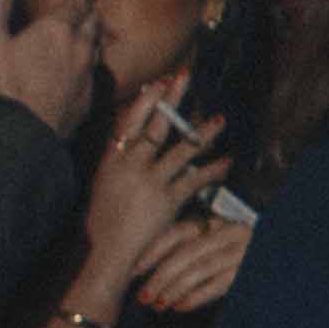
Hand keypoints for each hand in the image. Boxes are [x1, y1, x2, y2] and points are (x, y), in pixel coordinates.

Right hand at [0, 0, 98, 137]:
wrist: (16, 139)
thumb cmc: (0, 87)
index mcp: (56, 31)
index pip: (76, 5)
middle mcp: (78, 52)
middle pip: (92, 26)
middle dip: (90, 15)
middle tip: (89, 7)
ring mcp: (85, 79)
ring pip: (96, 51)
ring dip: (93, 40)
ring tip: (88, 34)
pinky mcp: (85, 103)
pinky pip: (93, 79)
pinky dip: (89, 69)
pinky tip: (82, 74)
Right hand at [74, 89, 225, 292]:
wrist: (102, 251)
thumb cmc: (102, 219)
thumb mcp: (104, 182)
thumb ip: (120, 160)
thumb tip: (137, 139)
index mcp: (111, 159)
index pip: (128, 120)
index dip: (145, 99)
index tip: (159, 81)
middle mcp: (129, 165)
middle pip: (154, 125)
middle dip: (172, 99)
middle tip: (186, 76)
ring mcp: (148, 182)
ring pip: (180, 149)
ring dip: (202, 134)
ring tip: (219, 120)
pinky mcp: (165, 201)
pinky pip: (194, 180)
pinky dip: (212, 170)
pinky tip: (225, 162)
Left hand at [128, 209, 248, 317]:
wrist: (274, 257)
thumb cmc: (231, 255)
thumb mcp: (210, 243)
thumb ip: (185, 247)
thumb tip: (143, 268)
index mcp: (214, 222)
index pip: (178, 232)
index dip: (153, 251)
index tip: (134, 270)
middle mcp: (228, 234)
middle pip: (186, 253)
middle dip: (160, 277)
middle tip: (142, 296)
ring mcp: (240, 253)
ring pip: (199, 270)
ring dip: (174, 290)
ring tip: (158, 305)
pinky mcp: (247, 272)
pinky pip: (217, 286)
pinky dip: (196, 297)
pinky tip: (179, 307)